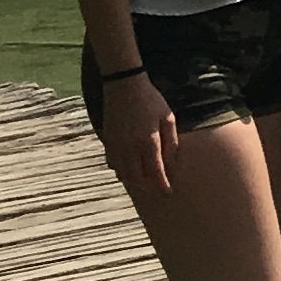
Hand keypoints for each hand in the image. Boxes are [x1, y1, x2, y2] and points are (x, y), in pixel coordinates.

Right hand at [101, 67, 178, 197]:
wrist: (123, 86)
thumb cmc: (151, 100)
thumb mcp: (168, 118)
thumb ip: (171, 142)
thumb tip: (172, 164)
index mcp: (148, 141)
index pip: (155, 171)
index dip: (161, 184)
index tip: (168, 193)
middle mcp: (130, 147)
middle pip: (137, 178)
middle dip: (148, 188)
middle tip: (157, 193)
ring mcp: (116, 145)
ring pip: (124, 173)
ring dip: (134, 182)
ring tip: (145, 187)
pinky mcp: (107, 141)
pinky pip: (113, 163)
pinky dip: (121, 171)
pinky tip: (128, 172)